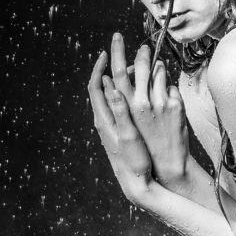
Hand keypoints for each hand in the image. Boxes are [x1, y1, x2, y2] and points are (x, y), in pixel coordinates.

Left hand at [88, 50, 153, 204]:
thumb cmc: (134, 161)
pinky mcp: (118, 131)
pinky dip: (126, 93)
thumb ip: (119, 111)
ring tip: (134, 69)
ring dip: (120, 80)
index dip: (100, 67)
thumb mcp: (128, 135)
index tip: (107, 52)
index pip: (96, 86)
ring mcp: (110, 126)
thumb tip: (111, 88)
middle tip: (122, 55)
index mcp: (103, 119)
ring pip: (111, 96)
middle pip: (102, 88)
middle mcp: (103, 121)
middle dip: (110, 69)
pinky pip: (118, 106)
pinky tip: (139, 91)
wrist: (136, 183)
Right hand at [109, 33, 190, 188]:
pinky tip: (169, 104)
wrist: (168, 164)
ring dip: (157, 68)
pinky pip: (172, 88)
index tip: (113, 42)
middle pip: (138, 67)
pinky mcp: (175, 106)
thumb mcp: (129, 124)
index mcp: (126, 108)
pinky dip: (170, 91)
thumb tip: (122, 79)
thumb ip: (125, 102)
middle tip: (139, 45)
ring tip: (157, 69)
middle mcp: (141, 104)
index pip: (115, 74)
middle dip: (138, 52)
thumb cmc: (146, 143)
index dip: (112, 56)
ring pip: (158, 73)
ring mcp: (159, 104)